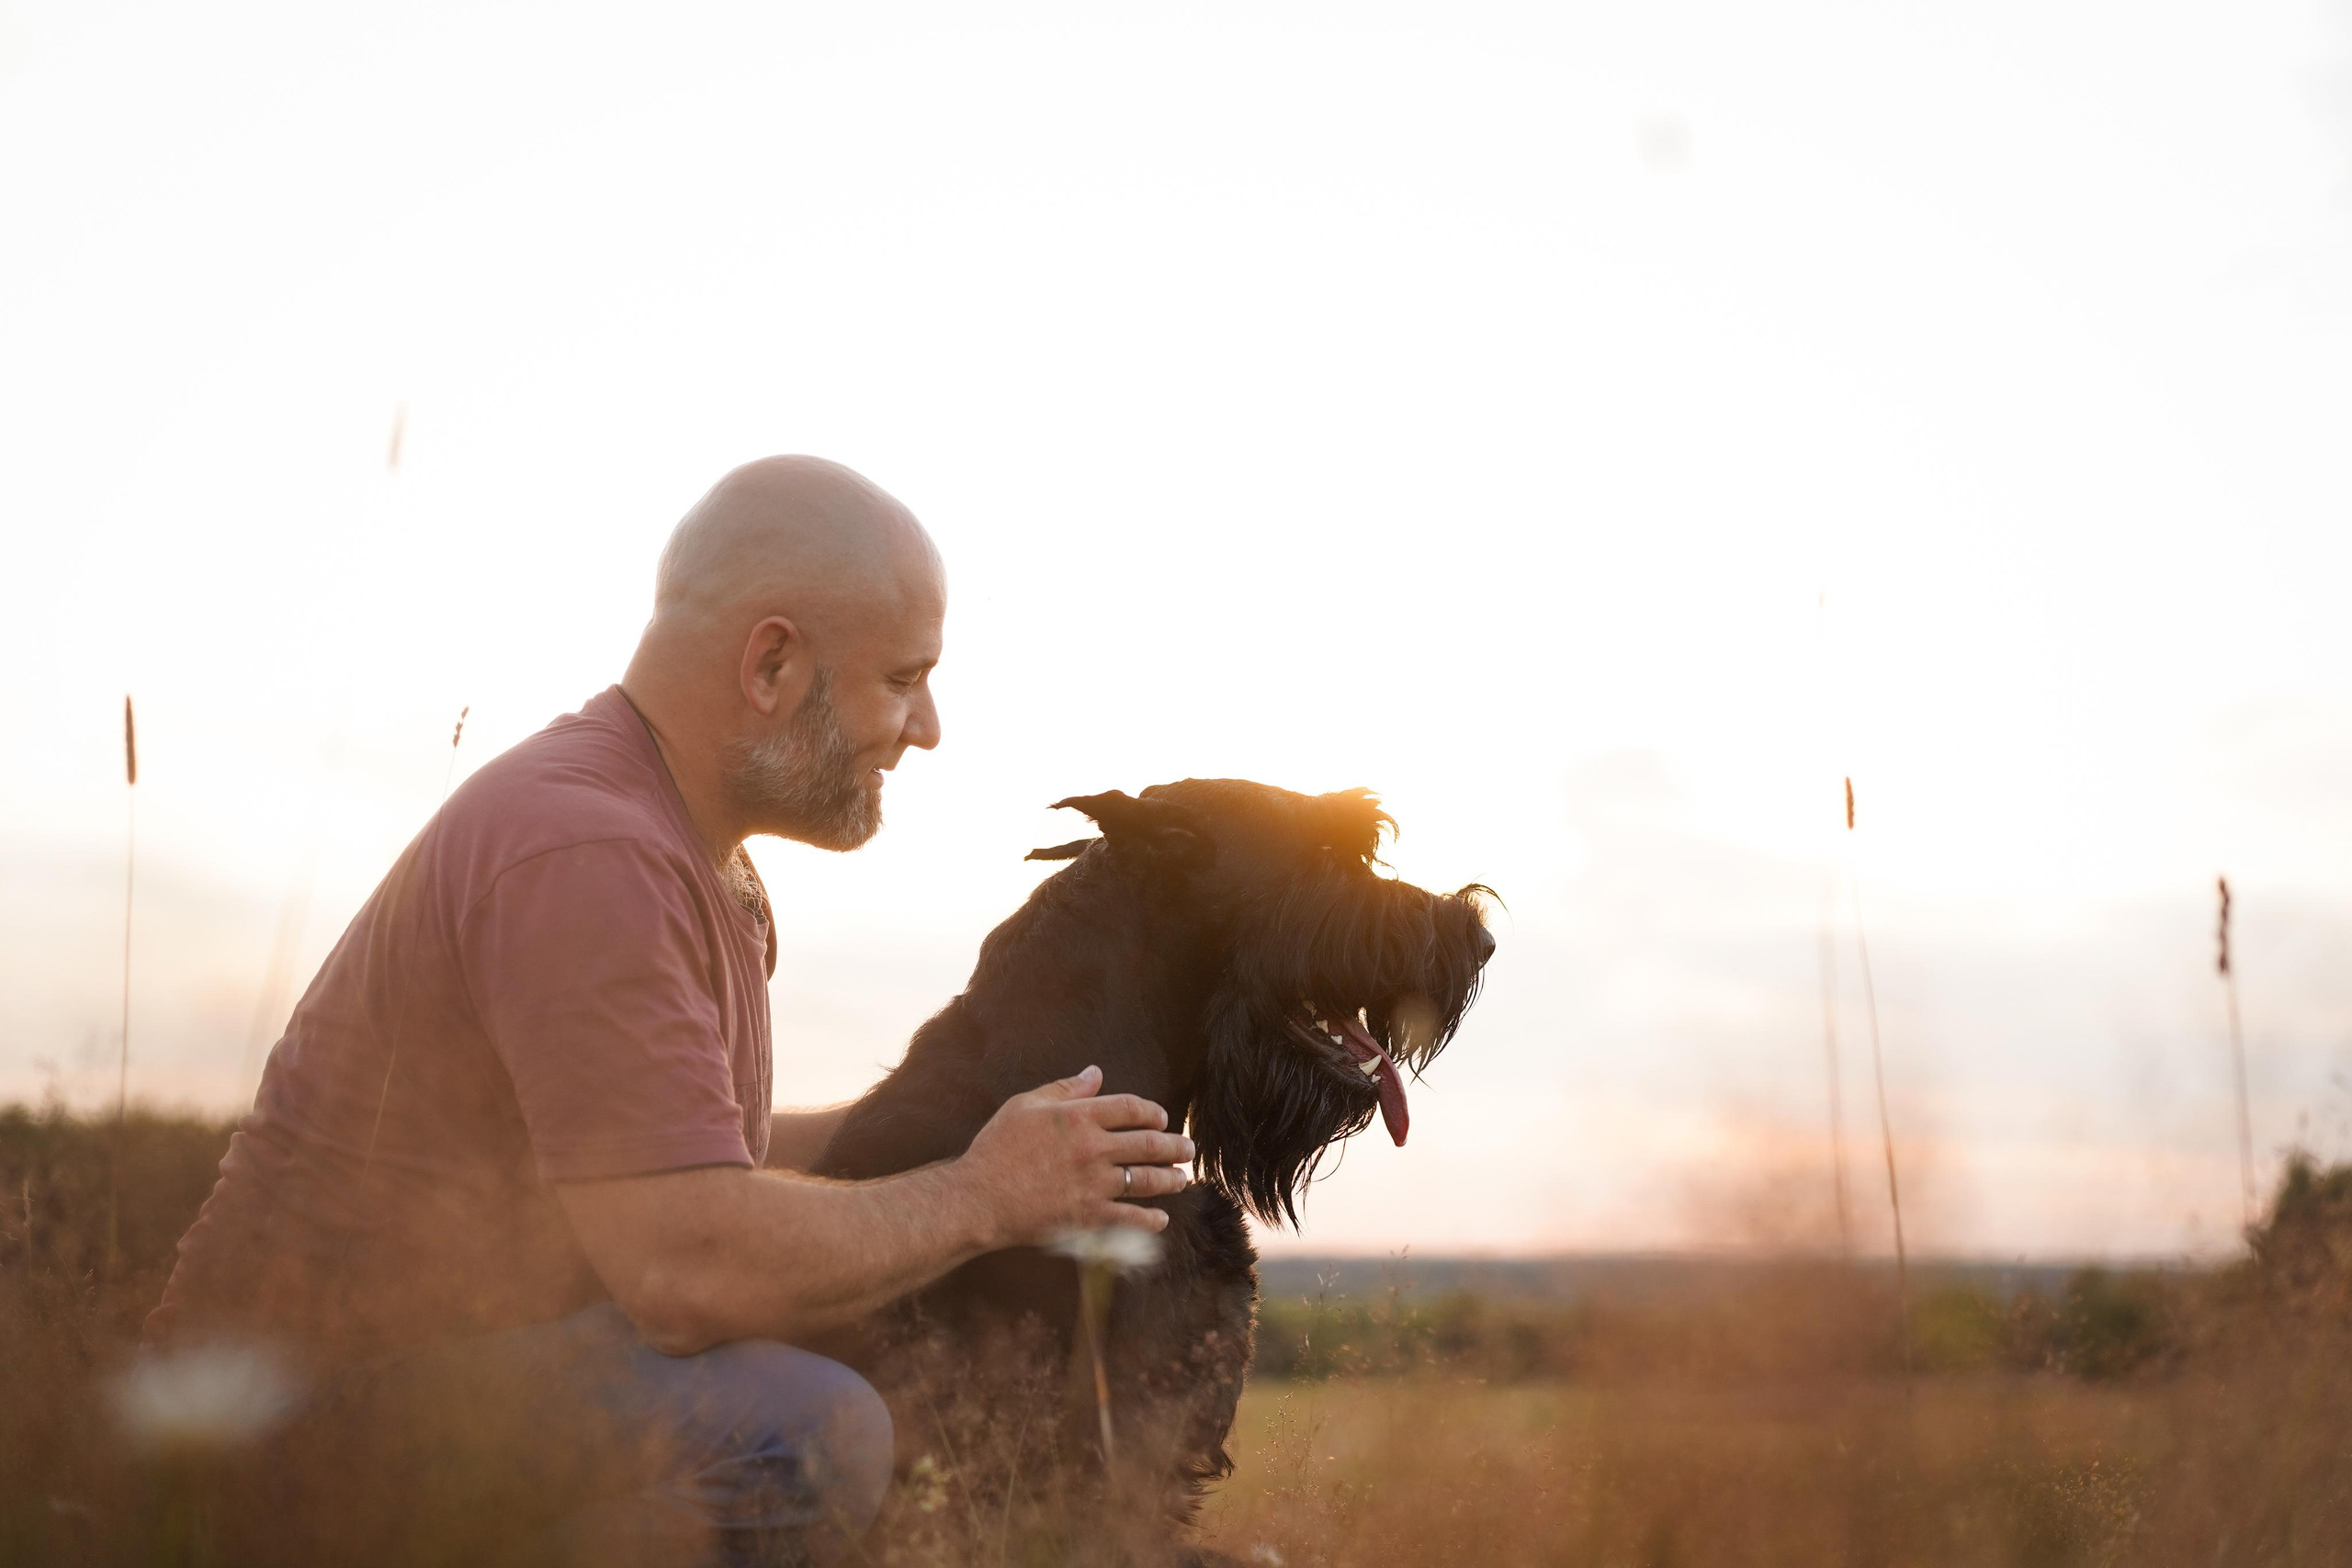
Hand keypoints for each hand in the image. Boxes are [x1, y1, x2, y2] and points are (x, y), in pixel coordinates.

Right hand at [953, 1065, 1191, 1246]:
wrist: (979, 1198)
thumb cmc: (997, 1148)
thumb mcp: (1024, 1106)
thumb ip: (1065, 1089)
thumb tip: (1095, 1073)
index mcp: (1079, 1117)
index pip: (1131, 1108)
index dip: (1153, 1111)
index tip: (1161, 1118)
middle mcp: (1093, 1149)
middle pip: (1150, 1144)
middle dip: (1175, 1146)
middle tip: (1188, 1149)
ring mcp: (1094, 1184)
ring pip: (1148, 1180)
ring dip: (1171, 1179)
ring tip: (1182, 1179)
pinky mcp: (1089, 1216)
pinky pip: (1131, 1218)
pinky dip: (1151, 1220)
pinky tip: (1162, 1219)